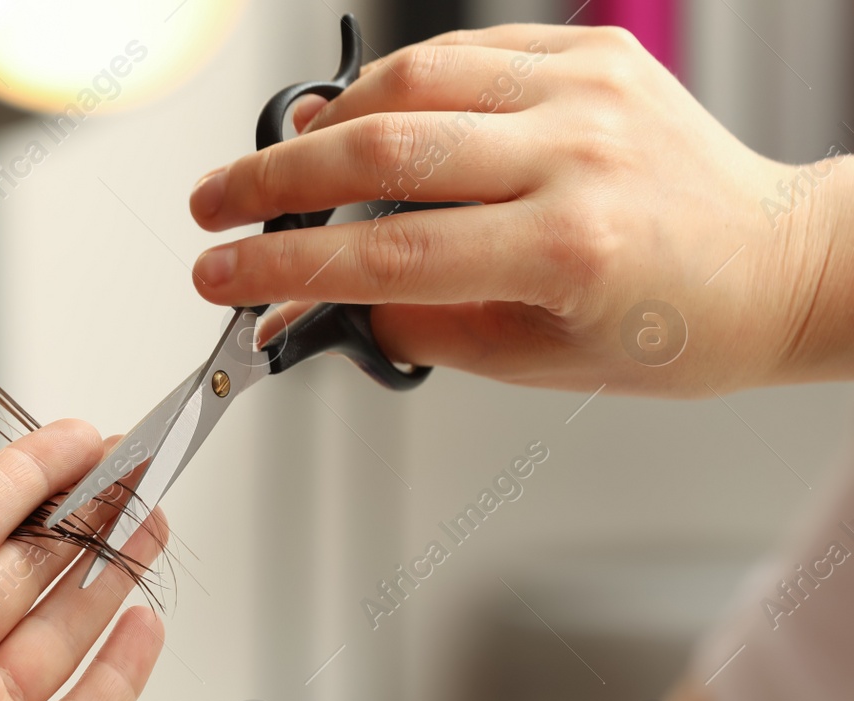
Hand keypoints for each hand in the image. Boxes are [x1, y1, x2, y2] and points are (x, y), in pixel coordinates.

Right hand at [189, 24, 853, 395]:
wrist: (772, 263)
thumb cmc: (670, 325)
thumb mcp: (535, 362)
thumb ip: (420, 324)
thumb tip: (321, 300)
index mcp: (571, 250)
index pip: (388, 254)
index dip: (284, 266)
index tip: (222, 274)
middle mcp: (581, 154)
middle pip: (384, 149)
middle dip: (274, 180)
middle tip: (215, 204)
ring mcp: (588, 89)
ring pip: (413, 78)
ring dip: (326, 123)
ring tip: (288, 164)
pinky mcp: (591, 51)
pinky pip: (463, 50)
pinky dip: (394, 85)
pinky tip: (361, 121)